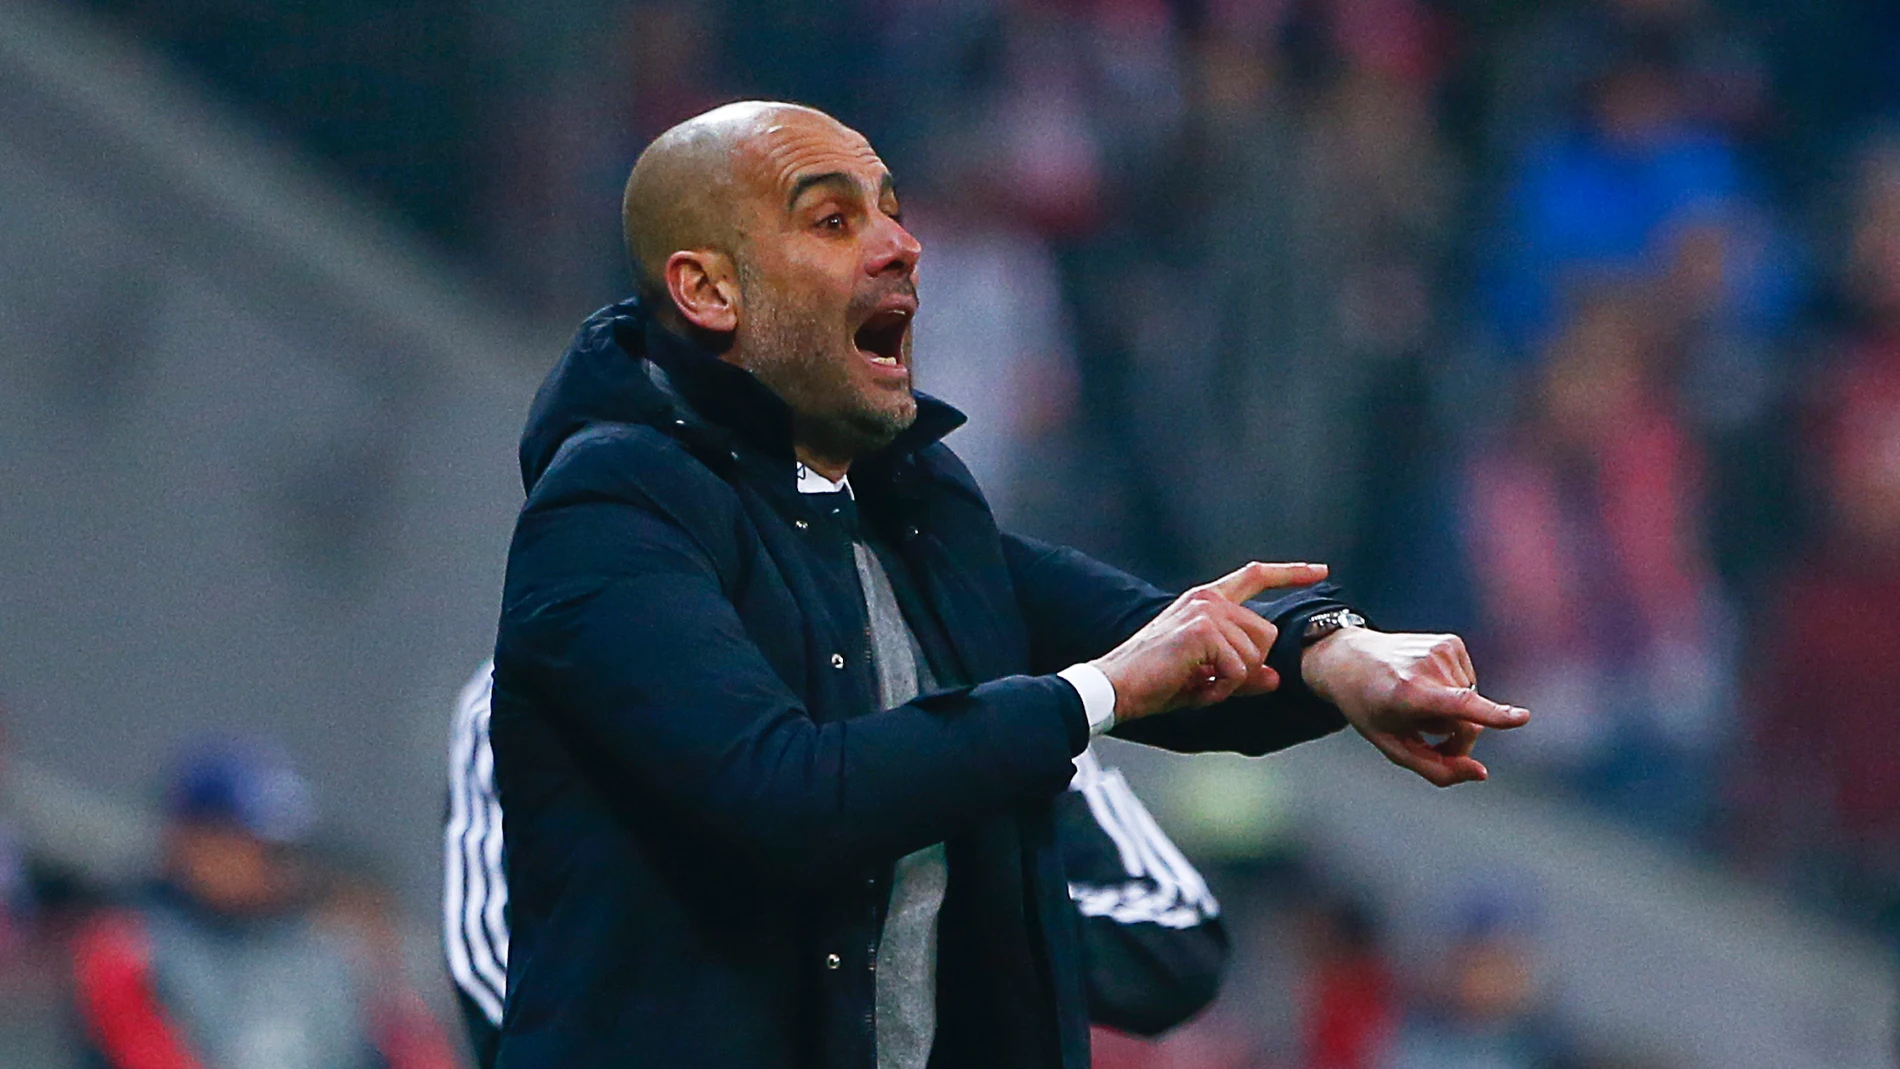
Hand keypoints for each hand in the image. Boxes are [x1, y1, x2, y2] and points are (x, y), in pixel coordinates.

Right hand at [1092, 562, 1329, 722]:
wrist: (1117, 686)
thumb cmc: (1154, 680)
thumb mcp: (1205, 676)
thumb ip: (1243, 673)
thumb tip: (1275, 678)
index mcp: (1206, 600)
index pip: (1255, 576)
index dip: (1290, 572)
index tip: (1320, 570)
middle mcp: (1208, 599)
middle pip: (1266, 636)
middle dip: (1246, 668)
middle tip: (1207, 679)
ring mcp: (1206, 612)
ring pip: (1254, 657)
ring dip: (1230, 681)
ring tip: (1195, 682)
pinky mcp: (1202, 632)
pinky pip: (1238, 670)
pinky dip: (1220, 689)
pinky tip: (1193, 685)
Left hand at [1301, 627, 1528, 786]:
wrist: (1348, 658)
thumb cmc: (1369, 708)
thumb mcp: (1392, 746)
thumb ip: (1435, 768)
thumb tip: (1481, 774)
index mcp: (1408, 693)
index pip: (1459, 706)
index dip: (1493, 715)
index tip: (1522, 718)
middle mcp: (1428, 667)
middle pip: (1468, 722)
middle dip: (1456, 739)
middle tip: (1425, 739)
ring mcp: (1442, 649)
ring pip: (1471, 703)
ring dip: (1452, 714)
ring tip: (1417, 705)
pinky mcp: (1451, 642)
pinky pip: (1468, 684)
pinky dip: (1453, 692)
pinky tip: (1426, 686)